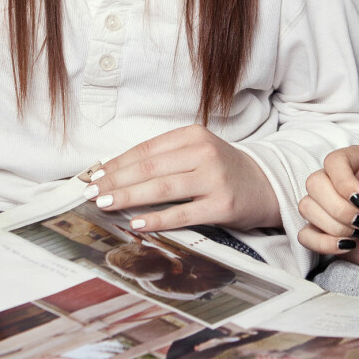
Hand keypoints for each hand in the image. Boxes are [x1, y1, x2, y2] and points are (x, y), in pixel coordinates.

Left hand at [85, 127, 280, 232]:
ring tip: (104, 204)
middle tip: (91, 193)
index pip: (146, 149)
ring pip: (161, 188)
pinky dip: (156, 219)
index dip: (118, 163)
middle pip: (149, 168)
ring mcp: (214, 178)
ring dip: (128, 197)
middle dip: (115, 181)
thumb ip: (165, 158)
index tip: (96, 175)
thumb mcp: (197, 152)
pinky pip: (182, 213)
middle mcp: (204, 153)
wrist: (267, 185)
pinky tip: (136, 223)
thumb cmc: (223, 170)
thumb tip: (117, 172)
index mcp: (193, 135)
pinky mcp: (222, 205)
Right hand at [298, 145, 358, 272]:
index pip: (333, 161)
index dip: (343, 182)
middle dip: (338, 208)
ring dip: (333, 225)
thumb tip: (348, 201)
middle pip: (313, 183)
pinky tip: (347, 246)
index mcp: (356, 163)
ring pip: (306, 207)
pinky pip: (304, 235)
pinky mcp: (323, 232)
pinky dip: (323, 243)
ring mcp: (328, 207)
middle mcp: (337, 181)